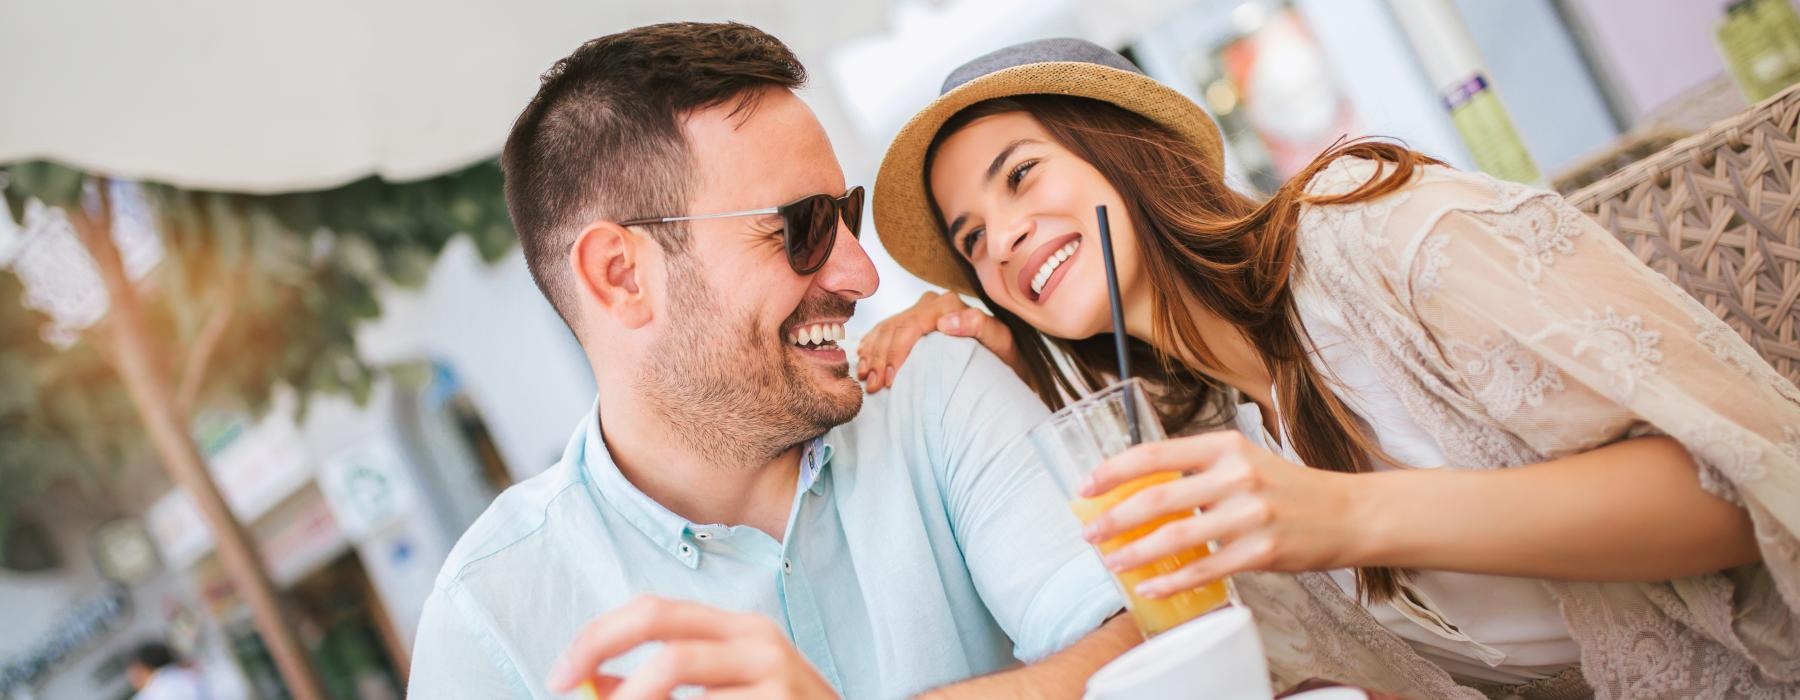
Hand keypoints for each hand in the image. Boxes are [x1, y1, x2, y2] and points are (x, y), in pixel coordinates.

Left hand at [546, 596, 836, 699]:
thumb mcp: (724, 692)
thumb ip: (663, 686)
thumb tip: (589, 685)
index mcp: (738, 628)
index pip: (654, 611)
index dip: (597, 637)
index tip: (557, 675)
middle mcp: (760, 642)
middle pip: (664, 635)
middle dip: (603, 657)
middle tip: (569, 693)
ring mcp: (776, 678)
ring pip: (674, 678)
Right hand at [856, 291, 1017, 392]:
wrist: (1003, 363)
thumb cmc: (1004, 357)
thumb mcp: (1000, 341)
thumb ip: (979, 325)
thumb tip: (946, 322)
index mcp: (949, 304)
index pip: (911, 325)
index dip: (896, 352)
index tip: (891, 379)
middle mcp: (932, 303)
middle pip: (894, 328)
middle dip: (879, 358)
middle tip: (873, 386)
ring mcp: (920, 312)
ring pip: (885, 330)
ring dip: (871, 355)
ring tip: (866, 379)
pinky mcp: (912, 322)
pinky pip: (883, 330)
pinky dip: (871, 347)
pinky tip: (864, 362)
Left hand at [1078, 432, 1368, 598]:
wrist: (1349, 513)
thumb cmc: (1289, 488)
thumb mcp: (1244, 461)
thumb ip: (1198, 470)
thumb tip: (1140, 490)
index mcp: (1226, 446)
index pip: (1155, 454)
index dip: (1113, 471)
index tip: (1085, 487)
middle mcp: (1236, 476)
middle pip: (1156, 499)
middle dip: (1113, 518)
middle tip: (1088, 533)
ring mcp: (1250, 515)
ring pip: (1175, 538)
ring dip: (1134, 553)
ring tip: (1111, 562)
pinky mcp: (1263, 552)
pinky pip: (1205, 570)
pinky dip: (1171, 582)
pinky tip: (1149, 588)